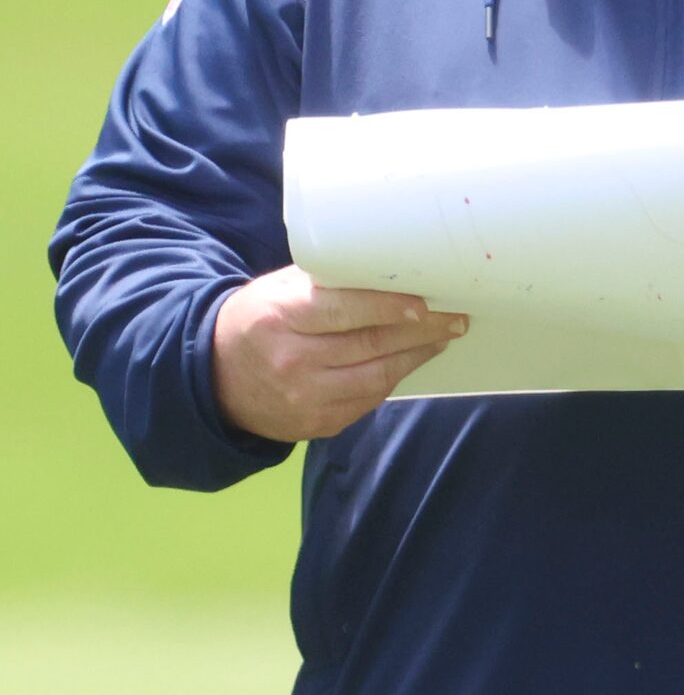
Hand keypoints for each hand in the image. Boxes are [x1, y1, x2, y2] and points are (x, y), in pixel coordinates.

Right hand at [212, 266, 466, 441]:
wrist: (217, 377)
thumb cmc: (261, 318)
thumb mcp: (282, 289)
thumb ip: (330, 282)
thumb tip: (396, 270)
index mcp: (281, 317)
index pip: (343, 310)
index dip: (388, 306)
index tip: (426, 302)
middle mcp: (292, 361)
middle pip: (371, 344)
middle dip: (422, 330)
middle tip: (455, 316)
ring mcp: (304, 398)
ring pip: (377, 376)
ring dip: (418, 355)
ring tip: (444, 336)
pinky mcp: (316, 424)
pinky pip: (368, 399)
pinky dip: (394, 377)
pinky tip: (411, 359)